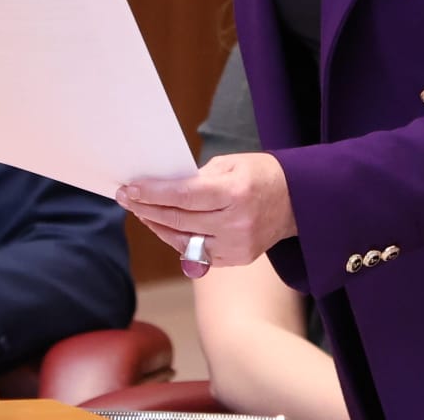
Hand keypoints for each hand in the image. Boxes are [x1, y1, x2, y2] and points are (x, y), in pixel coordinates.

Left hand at [117, 153, 297, 266]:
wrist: (297, 202)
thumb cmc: (260, 175)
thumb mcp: (231, 164)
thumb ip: (198, 177)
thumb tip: (163, 187)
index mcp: (236, 192)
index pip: (184, 195)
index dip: (153, 193)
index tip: (130, 188)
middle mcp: (237, 222)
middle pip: (179, 219)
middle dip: (147, 208)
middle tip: (126, 197)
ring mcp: (237, 245)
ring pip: (183, 240)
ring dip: (157, 225)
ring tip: (141, 211)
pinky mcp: (236, 259)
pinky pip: (197, 252)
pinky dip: (178, 239)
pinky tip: (164, 226)